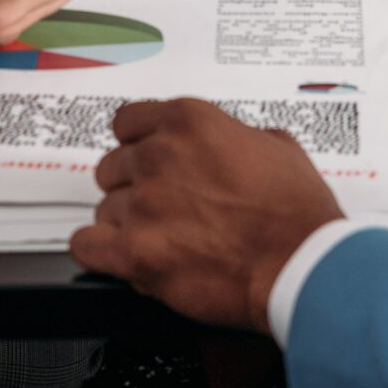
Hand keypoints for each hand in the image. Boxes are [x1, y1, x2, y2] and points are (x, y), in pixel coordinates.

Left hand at [69, 99, 344, 332]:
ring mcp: (143, 204)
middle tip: (162, 206)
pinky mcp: (135, 252)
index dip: (137, 144)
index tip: (144, 158)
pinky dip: (97, 252)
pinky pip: (86, 246)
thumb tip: (225, 145)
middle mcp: (159, 156)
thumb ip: (234, 137)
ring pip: (105, 208)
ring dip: (126, 224)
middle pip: (113, 166)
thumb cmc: (296, 213)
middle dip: (134, 186)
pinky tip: (117, 256)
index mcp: (189, 122)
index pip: (127, 122)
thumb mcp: (276, 146)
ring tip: (161, 239)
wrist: (301, 265)